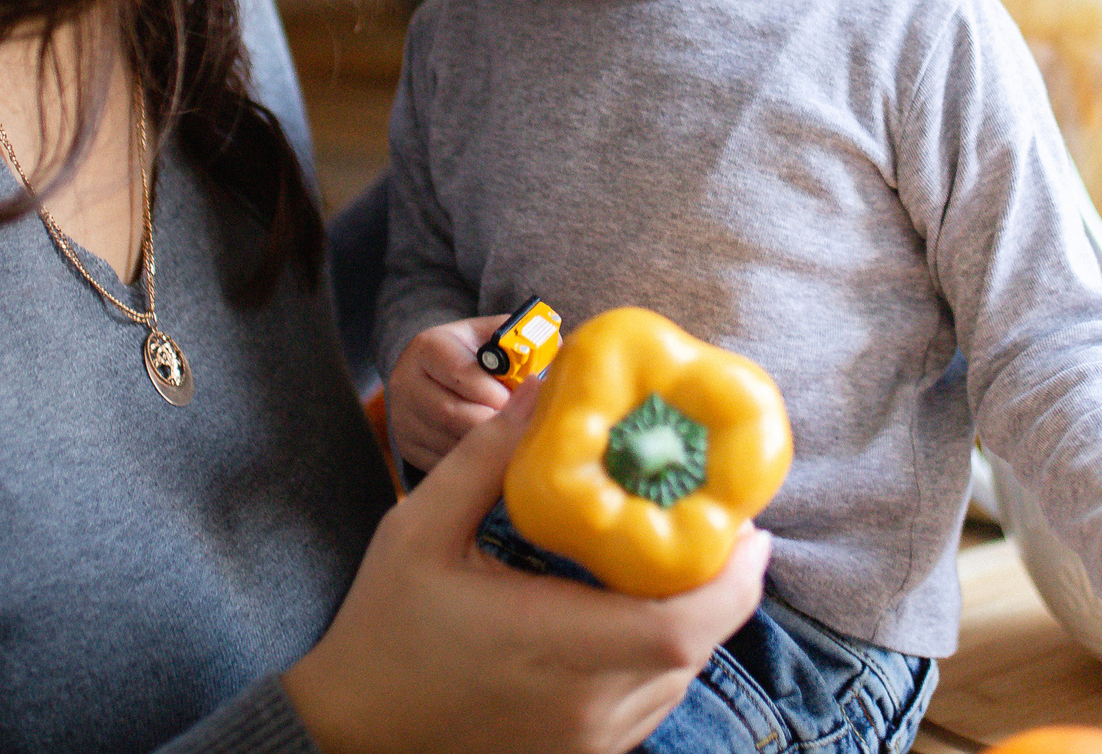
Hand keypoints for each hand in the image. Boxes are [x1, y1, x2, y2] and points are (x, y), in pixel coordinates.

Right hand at [283, 377, 772, 753]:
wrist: (349, 734)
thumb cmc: (383, 628)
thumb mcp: (421, 528)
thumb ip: (488, 457)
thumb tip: (547, 384)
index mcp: (554, 646)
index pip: (682, 627)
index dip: (733, 580)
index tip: (752, 529)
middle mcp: (585, 707)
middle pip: (694, 649)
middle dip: (719, 587)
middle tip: (723, 526)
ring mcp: (586, 744)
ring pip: (676, 681)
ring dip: (689, 623)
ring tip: (678, 561)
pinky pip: (647, 706)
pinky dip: (657, 660)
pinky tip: (632, 614)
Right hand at [389, 315, 509, 471]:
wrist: (431, 373)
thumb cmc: (474, 353)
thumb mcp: (489, 335)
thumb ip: (519, 339)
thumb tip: (560, 354)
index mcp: (429, 347)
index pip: (462, 373)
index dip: (496, 392)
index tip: (522, 403)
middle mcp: (407, 381)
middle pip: (453, 414)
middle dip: (494, 425)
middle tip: (524, 431)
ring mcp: (404, 417)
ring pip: (448, 442)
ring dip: (485, 449)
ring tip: (515, 445)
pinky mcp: (407, 445)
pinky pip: (443, 463)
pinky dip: (472, 465)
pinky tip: (495, 460)